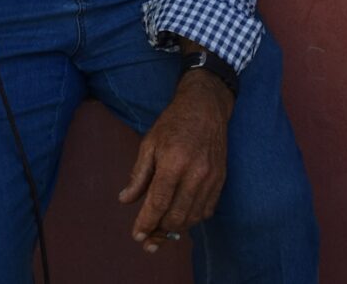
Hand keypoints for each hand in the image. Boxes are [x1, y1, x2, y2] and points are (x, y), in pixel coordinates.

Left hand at [118, 70, 233, 252]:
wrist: (205, 107)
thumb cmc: (173, 122)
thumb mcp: (149, 143)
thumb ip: (139, 174)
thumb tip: (125, 199)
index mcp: (174, 162)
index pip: (158, 203)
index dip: (146, 223)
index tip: (137, 236)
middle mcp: (195, 174)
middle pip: (176, 216)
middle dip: (159, 232)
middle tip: (147, 239)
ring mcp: (211, 179)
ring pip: (192, 218)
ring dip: (175, 229)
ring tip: (161, 232)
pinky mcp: (220, 180)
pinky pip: (206, 211)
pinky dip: (192, 219)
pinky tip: (180, 218)